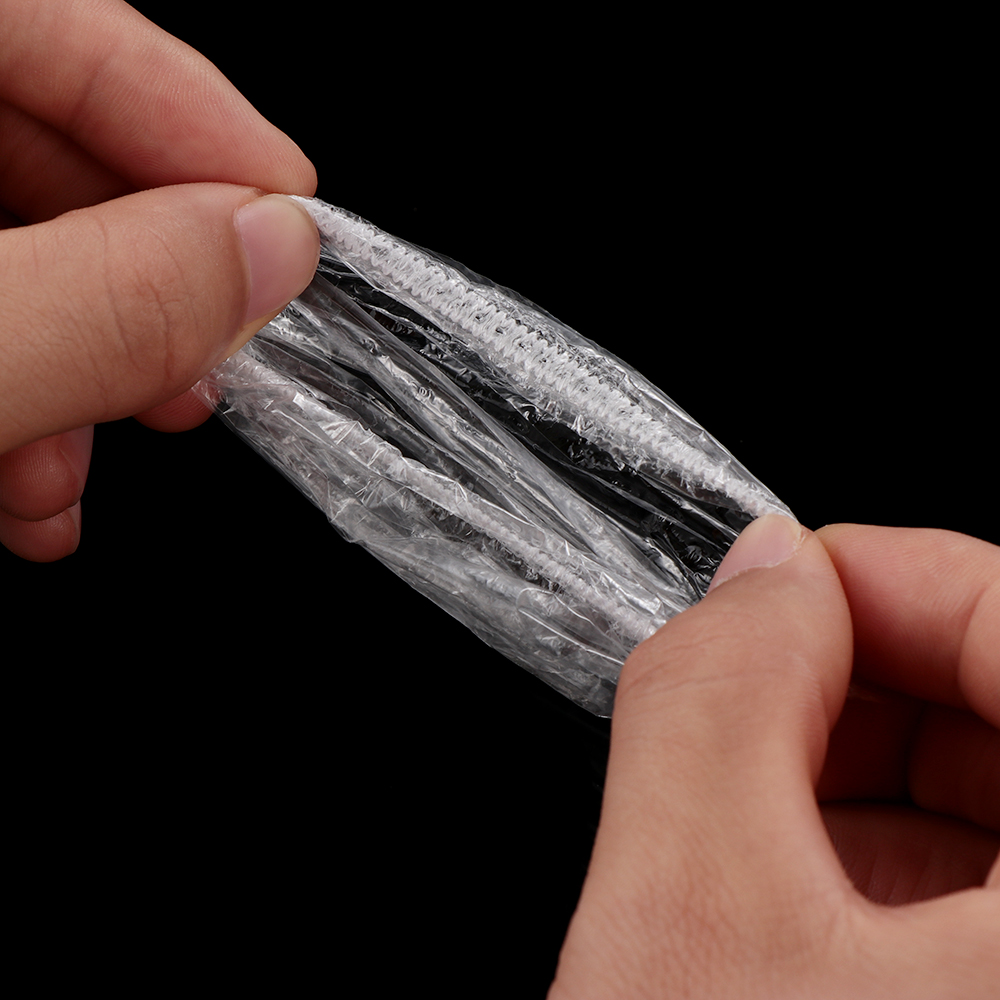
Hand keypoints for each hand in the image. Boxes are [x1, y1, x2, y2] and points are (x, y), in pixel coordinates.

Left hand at [0, 0, 319, 560]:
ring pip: (5, 248)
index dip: (195, 119)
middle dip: (141, 278)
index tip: (290, 222)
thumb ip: (105, 300)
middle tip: (204, 361)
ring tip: (86, 468)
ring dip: (77, 366)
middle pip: (37, 141)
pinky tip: (30, 482)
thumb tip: (268, 253)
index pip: (59, 21)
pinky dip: (10, 395)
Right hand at [550, 518, 998, 997]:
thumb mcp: (691, 919)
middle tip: (745, 703)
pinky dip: (888, 868)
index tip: (782, 593)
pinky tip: (793, 904)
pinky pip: (986, 901)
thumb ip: (714, 700)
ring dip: (862, 783)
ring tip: (744, 827)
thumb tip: (765, 572)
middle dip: (867, 687)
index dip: (897, 576)